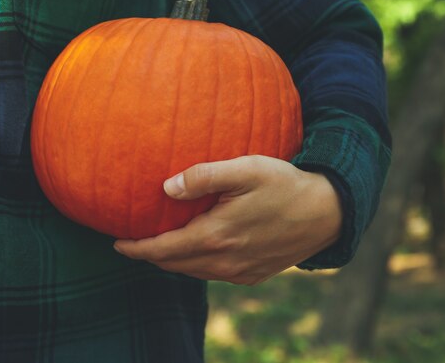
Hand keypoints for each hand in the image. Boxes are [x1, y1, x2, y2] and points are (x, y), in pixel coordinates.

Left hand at [113, 155, 341, 284]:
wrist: (328, 212)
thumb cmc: (284, 184)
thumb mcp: (245, 170)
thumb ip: (203, 176)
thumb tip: (166, 187)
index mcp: (215, 237)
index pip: (162, 250)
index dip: (136, 248)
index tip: (117, 243)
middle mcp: (224, 262)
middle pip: (174, 265)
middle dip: (150, 256)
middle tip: (134, 243)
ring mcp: (240, 272)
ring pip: (193, 272)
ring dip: (173, 261)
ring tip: (160, 246)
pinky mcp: (253, 275)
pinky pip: (214, 274)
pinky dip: (196, 265)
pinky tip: (196, 250)